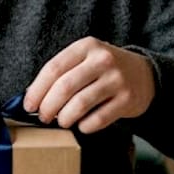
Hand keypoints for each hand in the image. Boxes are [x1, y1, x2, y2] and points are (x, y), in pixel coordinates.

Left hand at [23, 37, 154, 132]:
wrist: (144, 74)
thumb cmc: (104, 69)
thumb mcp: (84, 60)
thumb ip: (61, 73)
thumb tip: (32, 97)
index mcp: (86, 46)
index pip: (54, 68)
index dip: (37, 89)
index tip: (28, 105)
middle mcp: (102, 60)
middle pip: (65, 86)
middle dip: (48, 106)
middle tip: (44, 117)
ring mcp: (117, 79)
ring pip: (80, 104)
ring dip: (65, 118)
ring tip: (62, 121)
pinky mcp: (128, 99)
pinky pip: (98, 119)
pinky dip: (85, 126)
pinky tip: (82, 125)